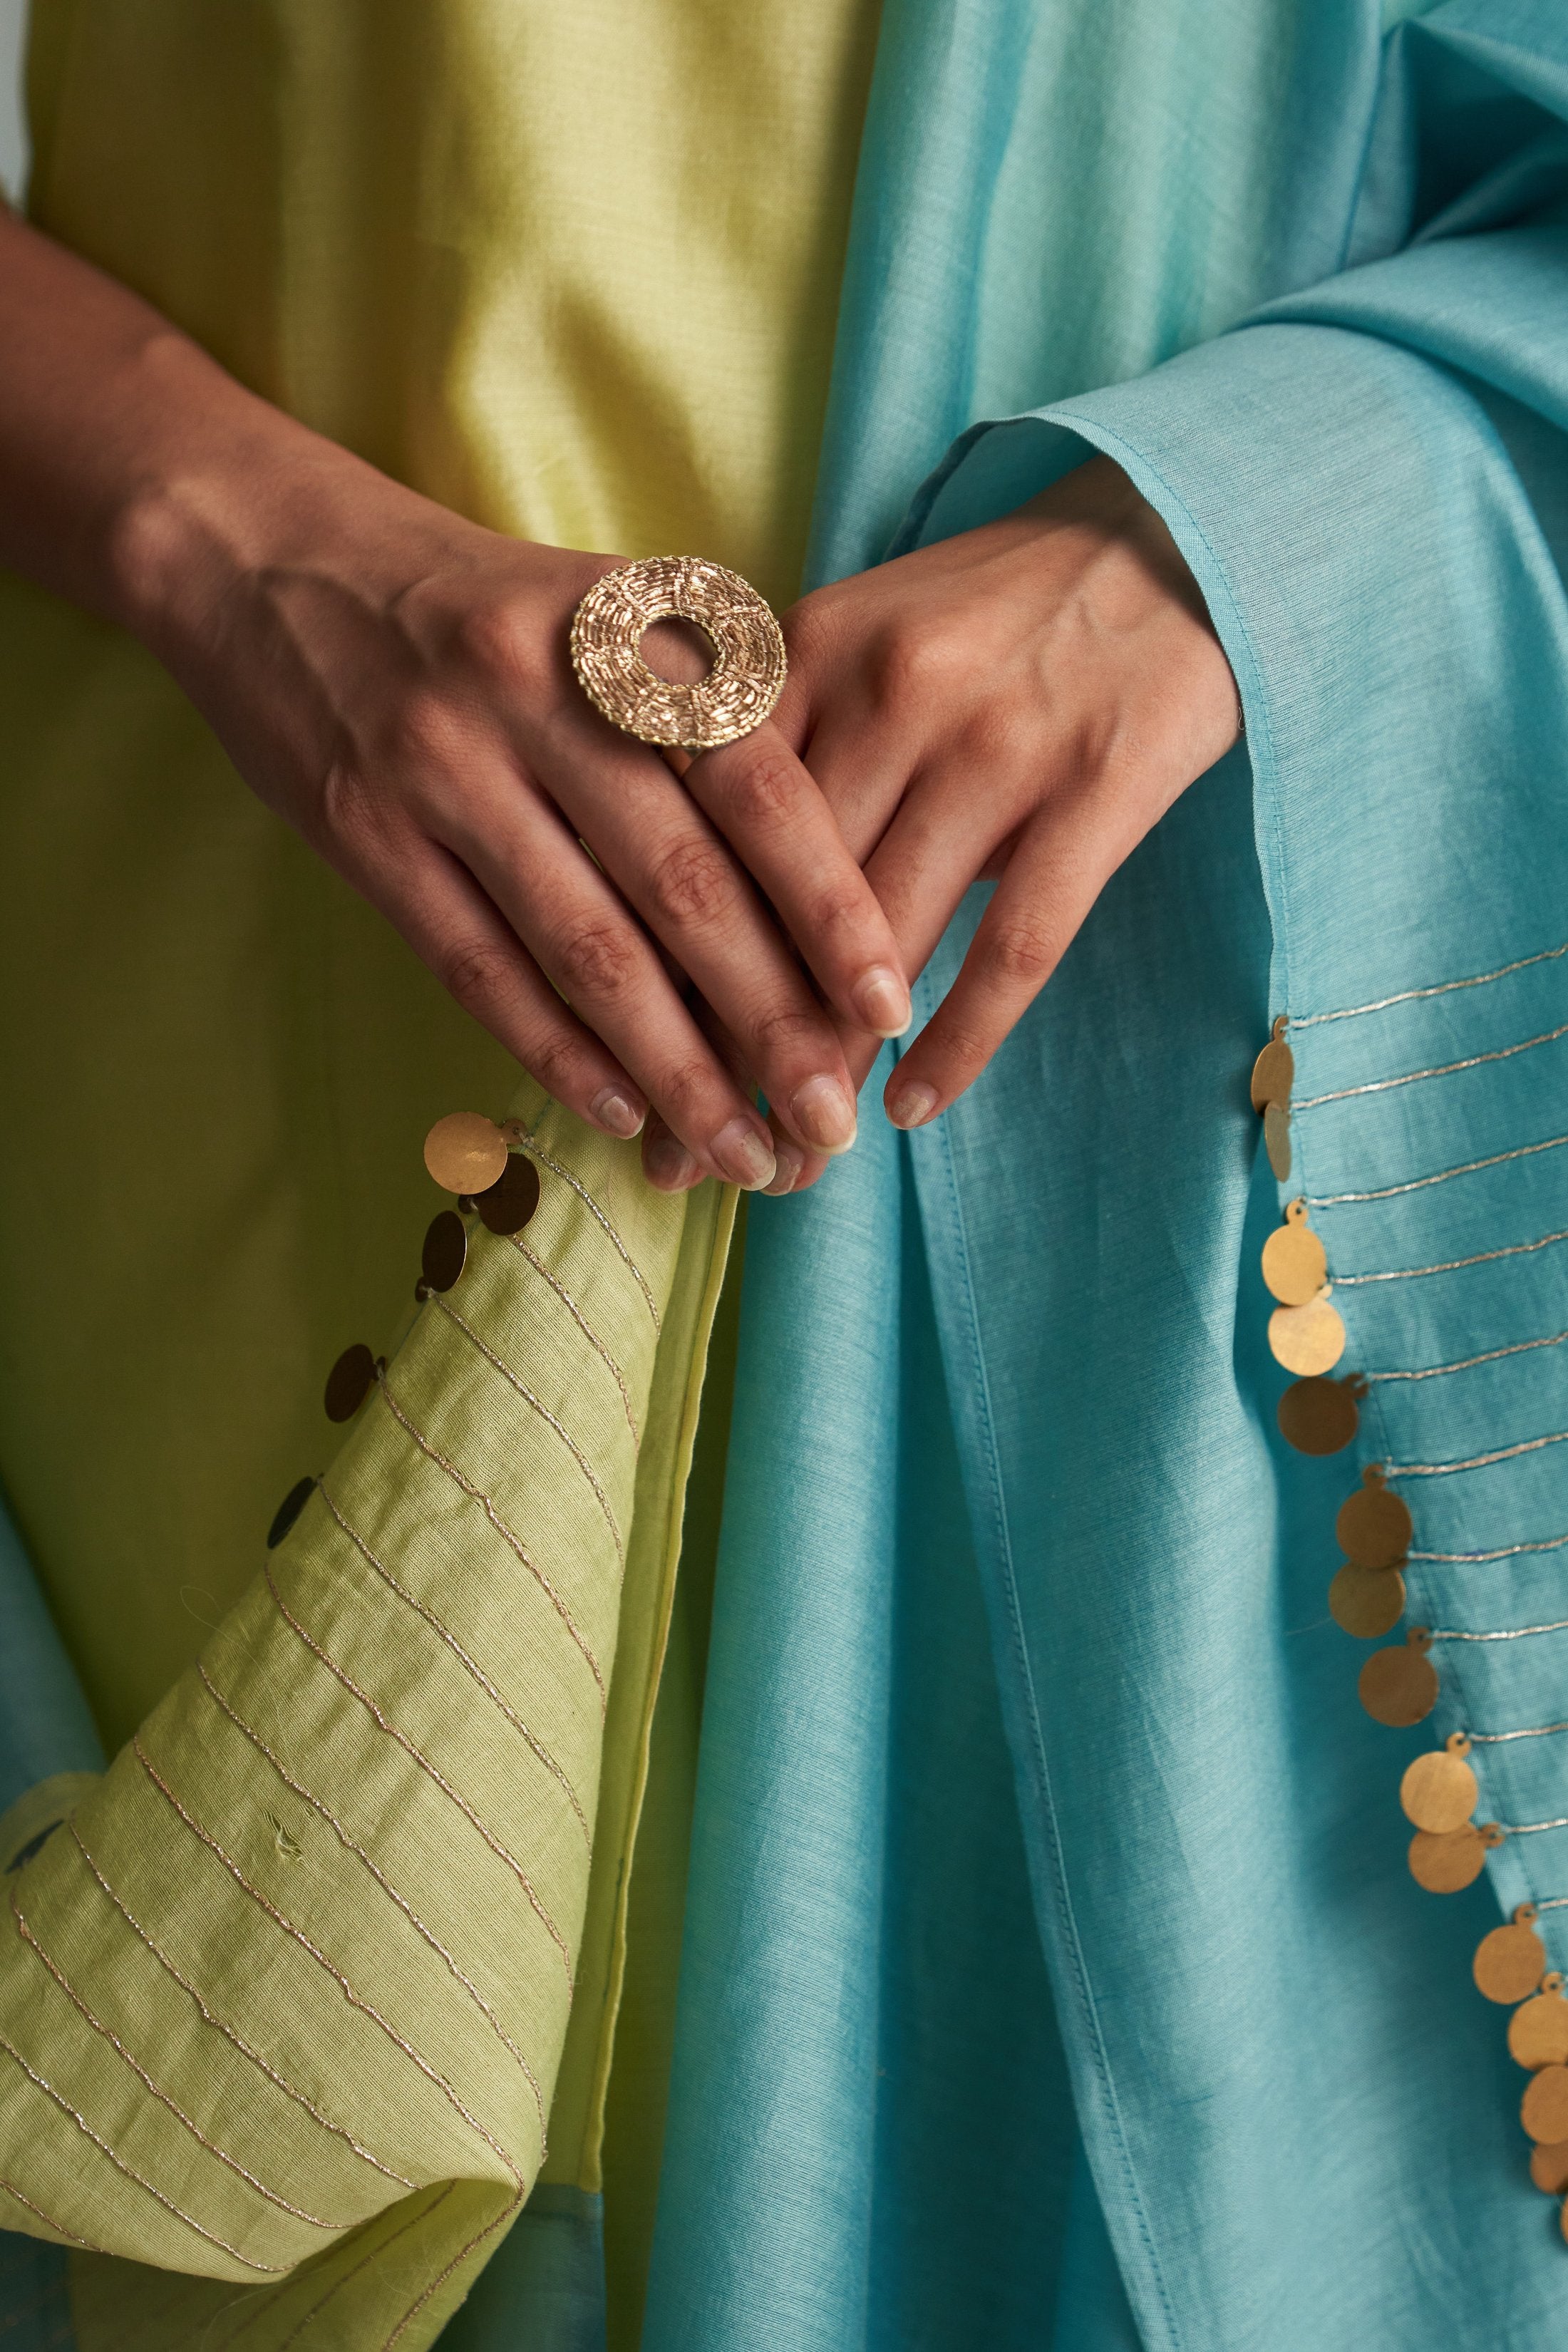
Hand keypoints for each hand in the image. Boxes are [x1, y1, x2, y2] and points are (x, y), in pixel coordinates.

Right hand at [0, 208, 912, 1190]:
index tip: (887, 1006)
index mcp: (623, 627)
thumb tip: (837, 867)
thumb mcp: (606, 605)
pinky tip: (625, 1116)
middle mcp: (539, 692)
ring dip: (675, 1070)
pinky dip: (559, 1052)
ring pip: (587, 948)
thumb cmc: (482, 605)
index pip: (758, 782)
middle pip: (683, 886)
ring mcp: (443, 765)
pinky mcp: (364, 832)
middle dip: (769, 1022)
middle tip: (831, 1122)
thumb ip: (709, 706)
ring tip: (741, 1154)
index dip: (829, 903)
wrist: (265, 555)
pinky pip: (481, 968)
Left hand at [652, 457, 1239, 1193]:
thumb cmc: (984, 613)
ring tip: (797, 1156)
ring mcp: (1002, 741)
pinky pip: (1015, 944)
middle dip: (735, 1045)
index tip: (632, 1068)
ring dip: (838, 1066)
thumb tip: (683, 916)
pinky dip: (959, 1037)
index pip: (709, 837)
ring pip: (887, 940)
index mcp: (806, 652)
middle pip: (783, 906)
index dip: (666, 967)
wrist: (1164, 535)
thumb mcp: (853, 641)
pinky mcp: (1101, 786)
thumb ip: (769, 751)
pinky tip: (913, 1106)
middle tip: (697, 1153)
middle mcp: (894, 692)